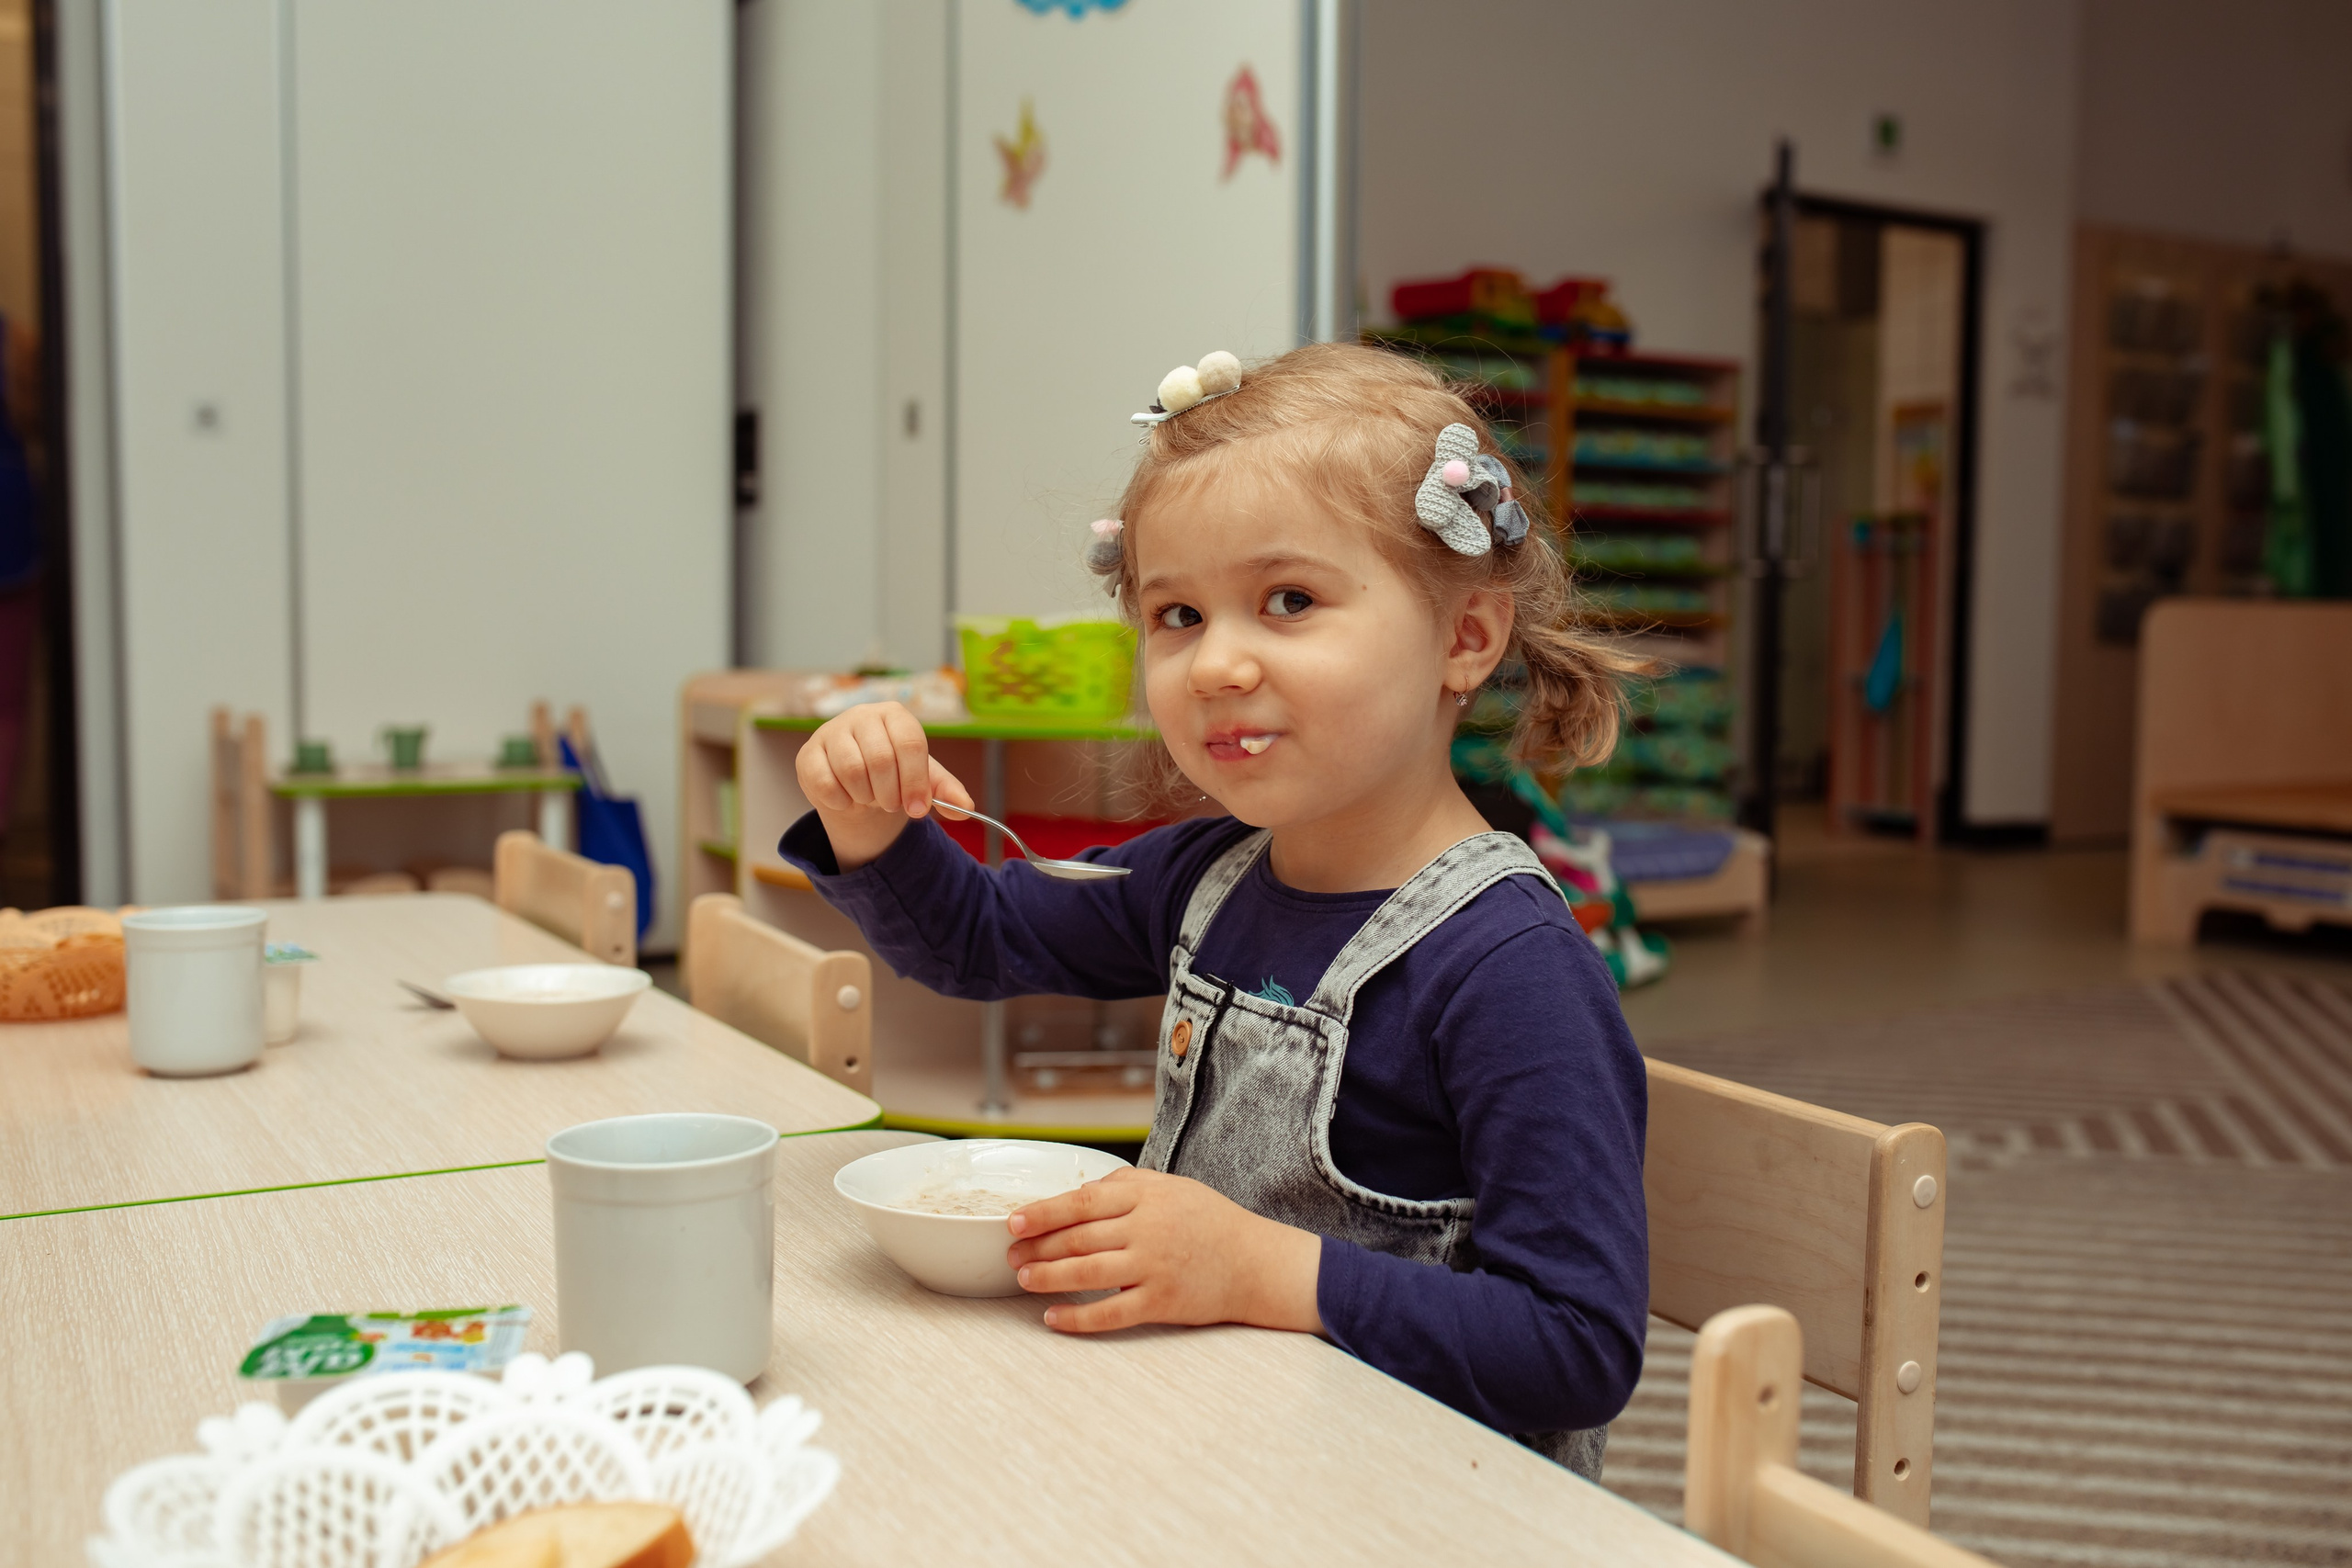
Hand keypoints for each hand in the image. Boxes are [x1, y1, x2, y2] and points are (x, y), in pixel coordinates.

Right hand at [795, 702, 973, 869]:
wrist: (854, 784)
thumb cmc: (893, 775)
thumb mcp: (923, 780)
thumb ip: (945, 791)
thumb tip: (965, 808)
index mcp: (895, 714)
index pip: (910, 743)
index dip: (916, 781)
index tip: (918, 810)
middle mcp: (862, 715)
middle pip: (881, 759)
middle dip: (890, 794)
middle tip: (890, 804)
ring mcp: (831, 731)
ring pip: (852, 771)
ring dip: (866, 797)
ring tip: (869, 797)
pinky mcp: (808, 754)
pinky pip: (825, 783)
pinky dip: (841, 801)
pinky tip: (846, 798)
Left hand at [1005, 1168, 1323, 1334]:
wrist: (1256, 1263)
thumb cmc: (1210, 1222)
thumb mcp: (1172, 1187)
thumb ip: (1127, 1184)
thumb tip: (1080, 1192)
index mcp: (1147, 1195)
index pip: (1082, 1201)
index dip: (1043, 1212)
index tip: (1013, 1222)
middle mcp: (1147, 1228)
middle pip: (1078, 1238)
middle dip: (1037, 1247)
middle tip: (1011, 1255)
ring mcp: (1154, 1266)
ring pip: (1086, 1272)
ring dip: (1048, 1277)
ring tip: (1023, 1280)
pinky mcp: (1162, 1301)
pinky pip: (1110, 1312)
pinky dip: (1077, 1317)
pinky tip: (1053, 1318)